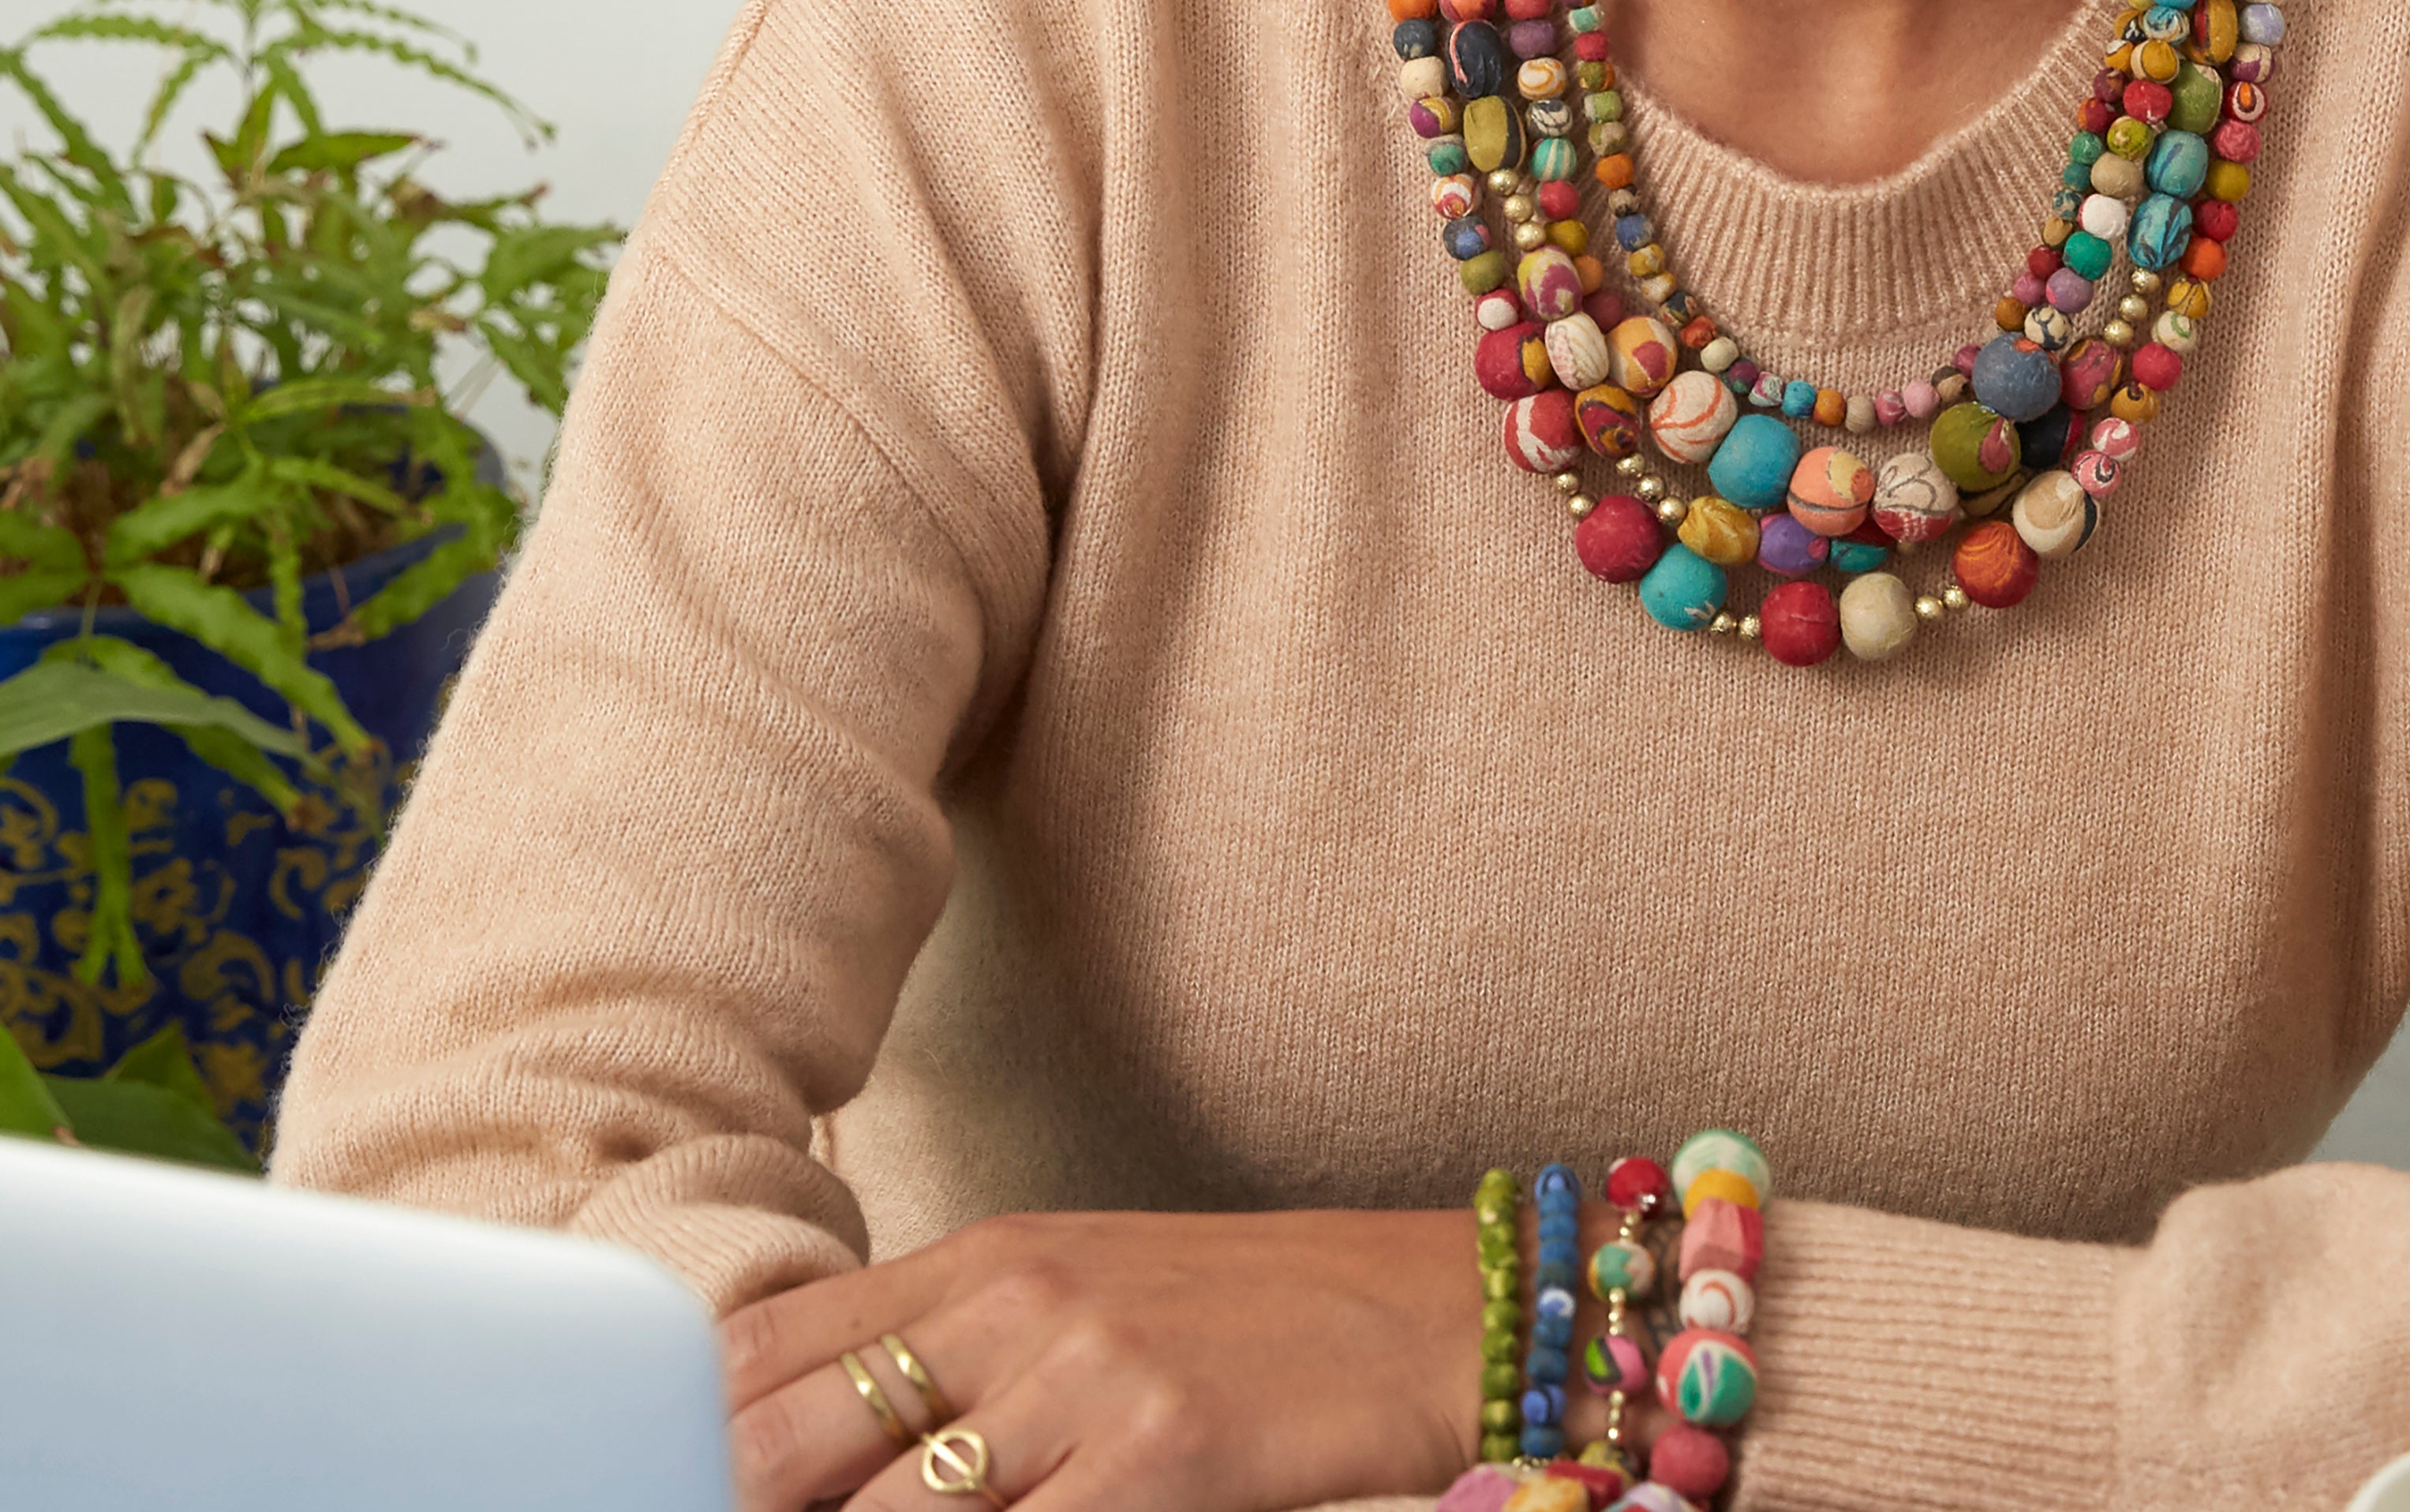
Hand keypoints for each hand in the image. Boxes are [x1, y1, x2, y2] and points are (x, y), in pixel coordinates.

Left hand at [722, 1205, 1481, 1511]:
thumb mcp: (1089, 1299)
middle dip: (733, 1507)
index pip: (759, 1353)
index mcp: (988, 1256)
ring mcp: (1080, 1379)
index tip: (640, 1481)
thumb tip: (812, 1455)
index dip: (678, 1445)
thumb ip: (955, 1358)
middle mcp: (1014, 1303)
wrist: (1435, 1312)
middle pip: (779, 1442)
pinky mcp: (1155, 1454)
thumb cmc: (1257, 1321)